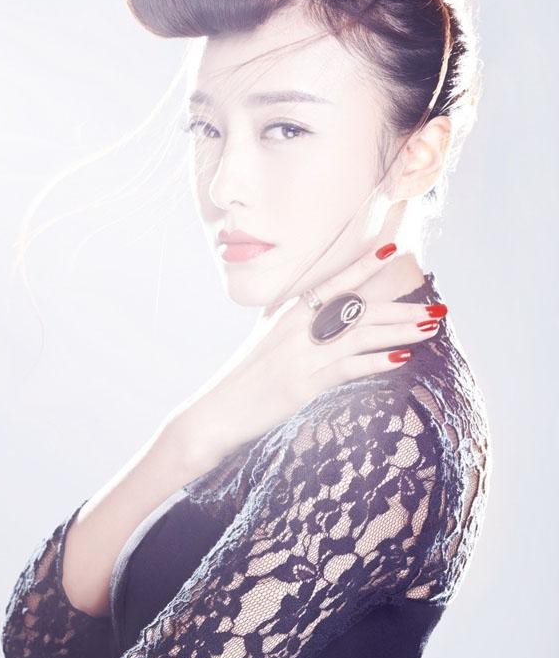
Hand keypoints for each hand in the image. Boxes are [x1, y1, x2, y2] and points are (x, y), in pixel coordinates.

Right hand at [169, 244, 445, 476]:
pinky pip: (349, 367)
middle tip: (439, 308)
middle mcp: (299, 326)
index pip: (336, 280)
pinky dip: (377, 361)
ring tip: (432, 327)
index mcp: (290, 311)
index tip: (396, 247)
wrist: (219, 410)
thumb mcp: (268, 335)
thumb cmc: (247, 374)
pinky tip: (402, 358)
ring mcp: (303, 353)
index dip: (366, 263)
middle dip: (403, 307)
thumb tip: (314, 303)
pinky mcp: (305, 382)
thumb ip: (293, 317)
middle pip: (361, 309)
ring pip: (362, 334)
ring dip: (401, 330)